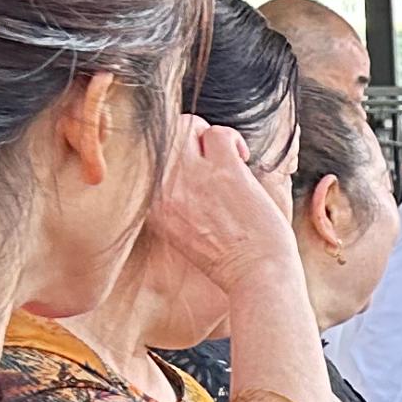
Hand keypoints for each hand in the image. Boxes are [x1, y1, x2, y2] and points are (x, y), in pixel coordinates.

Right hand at [142, 119, 297, 304]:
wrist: (256, 276)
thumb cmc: (225, 261)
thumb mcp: (179, 234)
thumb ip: (171, 204)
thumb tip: (182, 173)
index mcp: (151, 206)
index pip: (145, 159)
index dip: (166, 154)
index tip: (186, 165)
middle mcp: (165, 188)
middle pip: (162, 136)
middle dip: (185, 137)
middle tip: (206, 154)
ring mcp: (193, 177)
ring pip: (186, 125)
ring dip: (207, 134)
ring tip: (224, 156)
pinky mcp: (225, 172)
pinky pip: (219, 133)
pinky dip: (233, 138)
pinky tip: (242, 158)